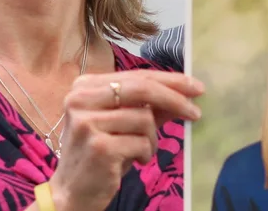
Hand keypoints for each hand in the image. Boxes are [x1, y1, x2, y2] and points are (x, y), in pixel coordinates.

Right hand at [47, 70, 203, 210]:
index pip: (136, 76)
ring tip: (142, 151)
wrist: (71, 192)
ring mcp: (87, 122)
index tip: (195, 86)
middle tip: (196, 112)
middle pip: (142, 89)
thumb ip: (149, 106)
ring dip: (152, 139)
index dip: (169, 80)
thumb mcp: (123, 124)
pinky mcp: (98, 146)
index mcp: (85, 85)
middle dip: (174, 99)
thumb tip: (185, 92)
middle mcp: (81, 98)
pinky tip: (134, 161)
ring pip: (144, 118)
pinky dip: (146, 153)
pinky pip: (141, 143)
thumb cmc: (100, 153)